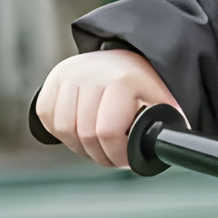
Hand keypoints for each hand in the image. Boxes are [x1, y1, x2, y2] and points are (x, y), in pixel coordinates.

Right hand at [34, 50, 180, 168]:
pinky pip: (47, 117)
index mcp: (122, 81)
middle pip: (84, 135)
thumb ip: (168, 125)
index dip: (116, 155)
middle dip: (99, 155)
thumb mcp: (162, 101)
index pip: (108, 132)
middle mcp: (92, 74)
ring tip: (96, 146)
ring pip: (63, 129)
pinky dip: (60, 131)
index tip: (124, 160)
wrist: (123, 57)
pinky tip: (78, 131)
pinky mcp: (54, 78)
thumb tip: (170, 148)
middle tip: (111, 158)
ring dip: (78, 146)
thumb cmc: (144, 84)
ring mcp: (70, 74)